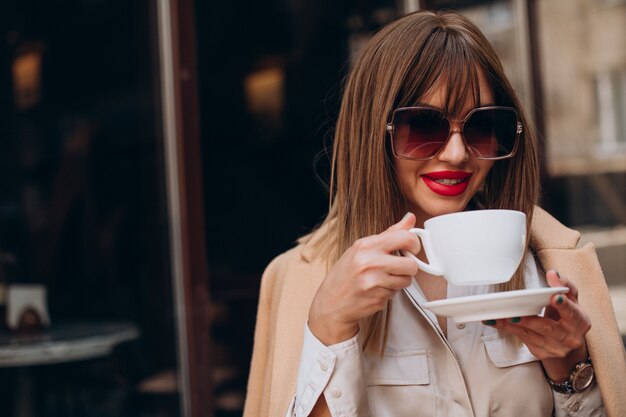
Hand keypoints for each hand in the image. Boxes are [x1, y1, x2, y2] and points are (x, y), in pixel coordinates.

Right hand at [308, 213, 420, 344]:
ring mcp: (374, 282)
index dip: (414, 243)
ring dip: (400, 281)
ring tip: (384, 279)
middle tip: (398, 267)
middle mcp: (370, 262)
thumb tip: (410, 218)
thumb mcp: (362, 248)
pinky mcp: (378, 298)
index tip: (412, 248)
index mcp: (366, 245)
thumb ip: (389, 234)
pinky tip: (376, 289)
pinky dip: (390, 292)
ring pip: (407, 280)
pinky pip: (397, 293)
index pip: (405, 238)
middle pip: (411, 264)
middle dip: (409, 267)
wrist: (331, 302)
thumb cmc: (345, 273)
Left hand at [485, 270, 590, 381]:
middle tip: (514, 315)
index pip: (572, 312)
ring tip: (500, 317)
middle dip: (530, 321)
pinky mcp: (541, 352)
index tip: (554, 297)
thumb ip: (564, 286)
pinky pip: (523, 339)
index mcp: (580, 321)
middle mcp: (569, 337)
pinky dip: (509, 329)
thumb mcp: (571, 300)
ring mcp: (555, 348)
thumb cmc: (568, 316)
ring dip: (514, 326)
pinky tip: (497, 322)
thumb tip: (553, 274)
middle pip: (548, 329)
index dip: (564, 305)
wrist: (567, 340)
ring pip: (531, 335)